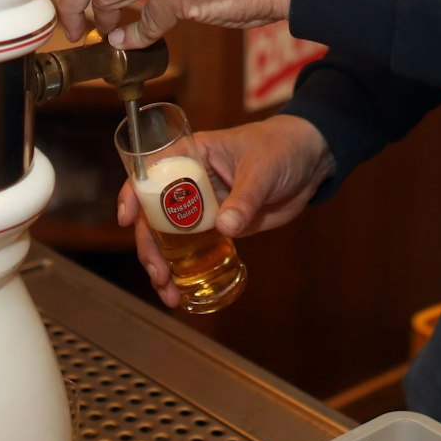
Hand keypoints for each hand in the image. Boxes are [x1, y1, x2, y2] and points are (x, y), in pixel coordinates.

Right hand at [119, 114, 335, 308]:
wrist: (312, 160)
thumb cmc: (283, 148)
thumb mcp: (262, 169)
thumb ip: (244, 197)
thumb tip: (225, 227)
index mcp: (192, 155)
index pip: (151, 172)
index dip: (133, 194)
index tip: (128, 221)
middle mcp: (191, 181)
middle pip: (155, 214)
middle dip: (150, 246)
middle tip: (158, 273)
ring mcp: (205, 206)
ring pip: (172, 236)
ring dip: (165, 264)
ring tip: (168, 293)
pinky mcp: (222, 225)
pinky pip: (197, 248)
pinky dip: (189, 270)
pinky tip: (184, 291)